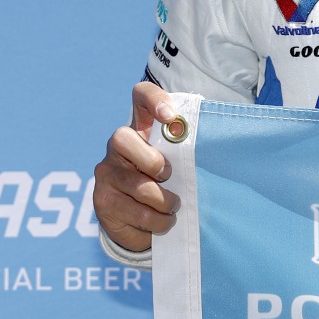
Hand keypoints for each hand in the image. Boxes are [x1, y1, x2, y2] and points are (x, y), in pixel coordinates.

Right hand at [92, 81, 181, 251]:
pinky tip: (163, 221)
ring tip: (173, 206)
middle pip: (122, 138)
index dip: (153, 99)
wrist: (138, 222)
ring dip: (164, 201)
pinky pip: (136, 212)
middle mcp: (118, 146)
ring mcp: (107, 173)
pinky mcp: (103, 201)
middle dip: (152, 161)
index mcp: (141, 128)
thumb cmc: (165, 184)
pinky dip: (158, 221)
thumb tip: (214, 146)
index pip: (141, 96)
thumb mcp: (177, 164)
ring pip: (137, 184)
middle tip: (167, 176)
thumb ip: (186, 151)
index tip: (170, 116)